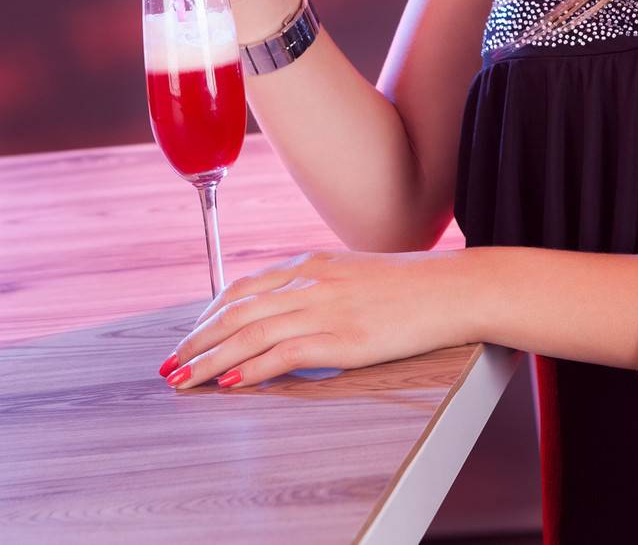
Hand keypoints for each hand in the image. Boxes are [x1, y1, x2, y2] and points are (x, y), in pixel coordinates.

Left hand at [158, 249, 473, 390]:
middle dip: (196, 340)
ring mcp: (325, 309)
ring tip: (185, 380)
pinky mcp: (342, 338)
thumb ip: (323, 284)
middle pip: (236, 311)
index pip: (244, 287)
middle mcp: (311, 282)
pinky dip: (250, 370)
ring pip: (250, 334)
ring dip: (209, 359)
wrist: (455, 287)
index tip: (192, 333)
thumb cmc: (416, 284)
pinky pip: (282, 355)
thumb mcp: (359, 272)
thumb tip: (296, 308)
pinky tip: (230, 384)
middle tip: (171, 364)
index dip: (210, 313)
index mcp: (314, 263)